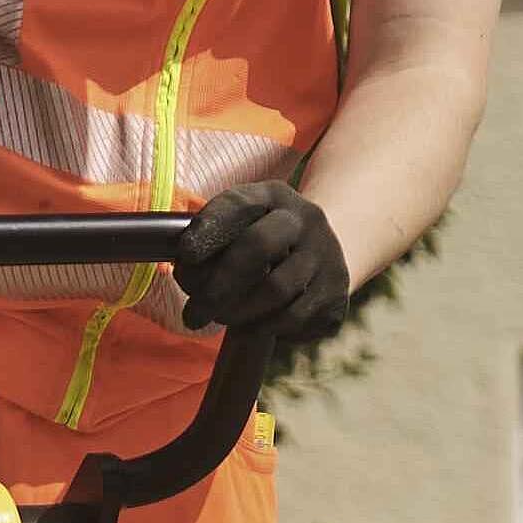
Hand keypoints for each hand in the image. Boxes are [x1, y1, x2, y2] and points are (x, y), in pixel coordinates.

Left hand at [173, 186, 351, 350]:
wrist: (325, 253)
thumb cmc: (265, 242)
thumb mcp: (245, 225)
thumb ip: (214, 241)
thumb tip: (185, 274)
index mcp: (273, 195)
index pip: (238, 204)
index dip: (210, 228)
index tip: (185, 255)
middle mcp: (305, 219)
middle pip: (259, 246)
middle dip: (219, 284)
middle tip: (193, 313)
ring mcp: (326, 255)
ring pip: (276, 289)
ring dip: (238, 311)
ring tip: (220, 319)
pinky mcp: (336, 292)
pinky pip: (294, 318)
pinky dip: (266, 327)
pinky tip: (253, 326)